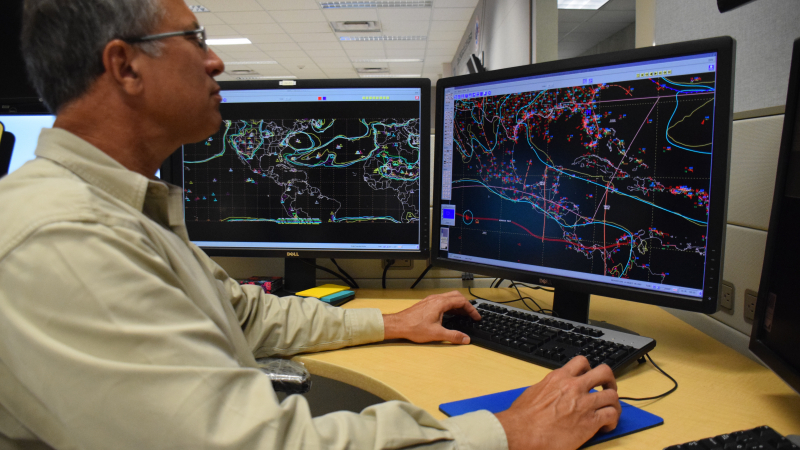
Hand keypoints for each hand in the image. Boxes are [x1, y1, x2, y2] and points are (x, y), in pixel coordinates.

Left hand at [382, 290, 480, 343]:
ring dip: (458, 305)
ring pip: (448, 297)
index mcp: (440, 303)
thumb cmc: (414, 327)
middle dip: (466, 305)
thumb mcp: (437, 334)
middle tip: (471, 315)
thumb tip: (465, 339)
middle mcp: (436, 299)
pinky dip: (449, 306)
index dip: (471, 309)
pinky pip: (442, 301)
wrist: (398, 325)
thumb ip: (453, 336)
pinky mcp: (426, 304)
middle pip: (456, 296)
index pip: (461, 302)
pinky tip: (449, 315)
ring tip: (463, 315)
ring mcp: (430, 300)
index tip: (476, 317)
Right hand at [495, 356, 620, 449]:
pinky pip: (611, 415)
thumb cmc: (522, 417)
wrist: (521, 433)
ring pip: (612, 395)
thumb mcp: (533, 392)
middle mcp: (574, 387)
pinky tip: (605, 426)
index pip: (581, 362)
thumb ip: (547, 387)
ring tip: (609, 411)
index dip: (589, 369)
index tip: (589, 378)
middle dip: (609, 380)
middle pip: (603, 372)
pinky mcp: (590, 421)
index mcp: (559, 378)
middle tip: (607, 389)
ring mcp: (584, 403)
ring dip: (613, 403)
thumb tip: (549, 390)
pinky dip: (612, 420)